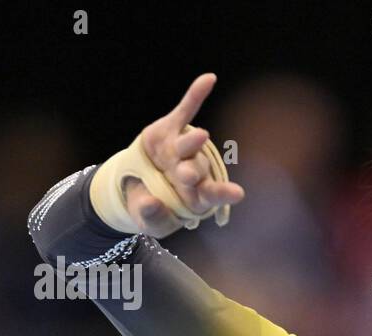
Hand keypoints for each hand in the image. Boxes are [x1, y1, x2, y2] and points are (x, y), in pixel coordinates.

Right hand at [125, 73, 245, 237]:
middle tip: (188, 176)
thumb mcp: (147, 220)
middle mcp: (191, 172)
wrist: (133, 188)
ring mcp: (180, 150)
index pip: (213, 194)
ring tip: (200, 135)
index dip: (223, 193)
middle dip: (192, 171)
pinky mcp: (168, 130)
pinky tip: (208, 79)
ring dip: (192, 141)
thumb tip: (150, 203)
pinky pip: (185, 111)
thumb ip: (150, 215)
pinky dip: (195, 95)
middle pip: (197, 168)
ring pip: (188, 144)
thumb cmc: (150, 209)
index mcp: (195, 196)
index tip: (238, 193)